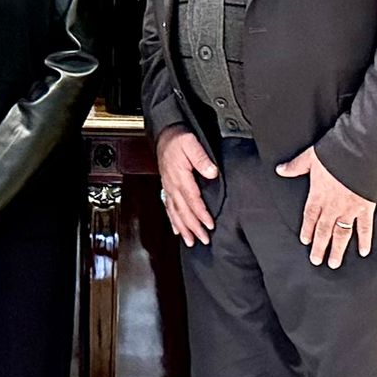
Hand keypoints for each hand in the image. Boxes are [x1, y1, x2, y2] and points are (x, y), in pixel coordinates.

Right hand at [156, 125, 217, 244]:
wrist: (164, 135)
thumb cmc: (178, 139)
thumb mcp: (192, 143)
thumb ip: (202, 158)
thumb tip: (212, 172)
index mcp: (180, 177)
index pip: (192, 200)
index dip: (201, 214)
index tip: (209, 225)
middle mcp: (173, 185)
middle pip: (183, 211)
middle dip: (193, 227)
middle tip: (203, 240)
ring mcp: (168, 188)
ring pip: (175, 212)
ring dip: (183, 228)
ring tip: (190, 241)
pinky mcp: (167, 187)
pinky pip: (168, 208)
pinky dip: (173, 221)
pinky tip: (176, 230)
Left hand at [276, 145, 375, 266]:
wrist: (361, 153)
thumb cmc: (335, 154)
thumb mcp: (310, 157)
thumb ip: (295, 166)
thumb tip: (280, 170)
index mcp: (318, 195)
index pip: (310, 217)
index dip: (307, 229)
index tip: (305, 242)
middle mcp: (333, 206)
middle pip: (324, 230)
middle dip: (320, 247)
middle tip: (317, 261)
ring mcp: (350, 209)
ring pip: (342, 234)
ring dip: (337, 249)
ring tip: (334, 263)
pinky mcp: (366, 208)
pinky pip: (365, 228)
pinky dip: (365, 240)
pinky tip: (363, 252)